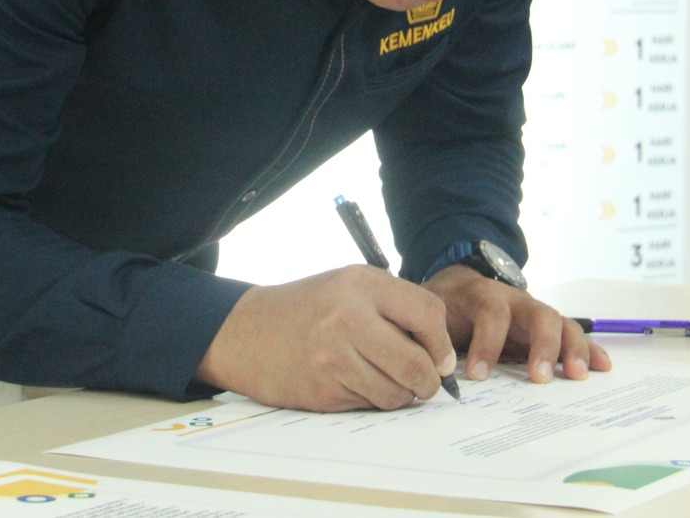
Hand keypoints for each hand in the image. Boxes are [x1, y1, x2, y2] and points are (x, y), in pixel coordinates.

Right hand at [195, 265, 458, 411]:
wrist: (247, 331)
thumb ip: (396, 308)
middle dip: (429, 381)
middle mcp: (348, 316)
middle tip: (426, 383)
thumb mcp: (349, 287)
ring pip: (396, 392)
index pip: (428, 313)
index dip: (441, 342)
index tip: (439, 356)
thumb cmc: (307, 308)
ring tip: (388, 382)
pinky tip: (358, 384)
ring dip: (401, 395)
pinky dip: (372, 400)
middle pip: (417, 363)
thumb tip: (442, 356)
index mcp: (361, 283)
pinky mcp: (322, 387)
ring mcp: (333, 355)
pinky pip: (369, 404)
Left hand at [423, 265, 611, 383]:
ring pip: (561, 323)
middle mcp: (516, 300)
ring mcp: (534, 312)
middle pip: (538, 314)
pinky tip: (604, 367)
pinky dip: (589, 350)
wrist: (458, 287)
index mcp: (483, 295)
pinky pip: (572, 334)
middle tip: (539, 378)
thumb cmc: (446, 307)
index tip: (477, 375)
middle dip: (542, 346)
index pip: (491, 312)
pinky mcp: (547, 328)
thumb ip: (434, 336)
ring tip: (578, 376)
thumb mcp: (433, 314)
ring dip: (572, 350)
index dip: (486, 343)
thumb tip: (430, 370)